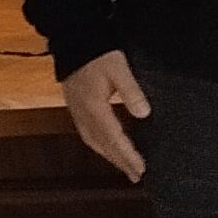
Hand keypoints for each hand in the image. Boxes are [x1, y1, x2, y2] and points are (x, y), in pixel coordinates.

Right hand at [61, 51, 150, 181]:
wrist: (73, 41)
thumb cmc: (98, 53)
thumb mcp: (119, 69)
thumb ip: (131, 91)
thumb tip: (144, 113)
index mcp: (95, 107)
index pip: (114, 138)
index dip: (128, 155)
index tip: (141, 169)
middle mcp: (84, 114)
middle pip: (103, 145)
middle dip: (120, 162)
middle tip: (136, 176)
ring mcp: (77, 112)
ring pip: (93, 142)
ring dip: (109, 157)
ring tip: (123, 167)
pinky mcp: (76, 107)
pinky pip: (87, 134)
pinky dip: (99, 146)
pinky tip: (105, 147)